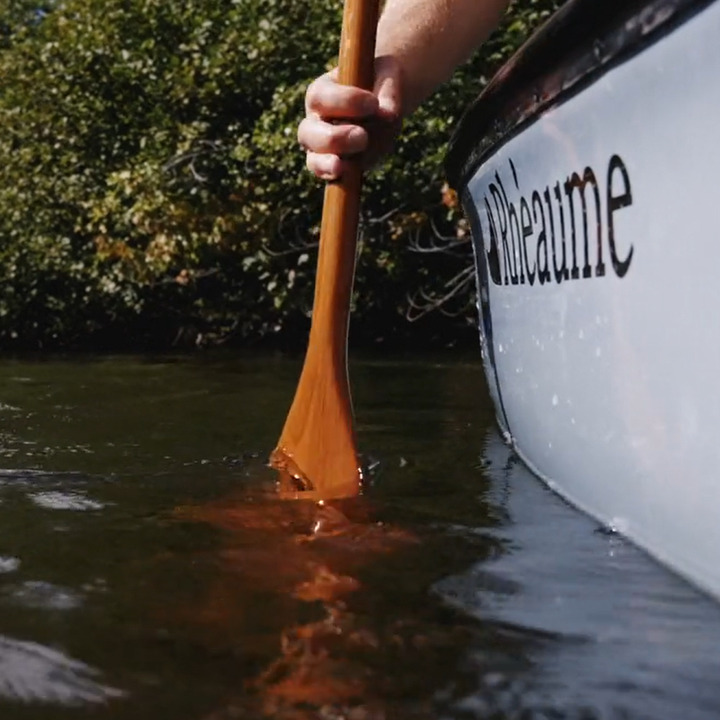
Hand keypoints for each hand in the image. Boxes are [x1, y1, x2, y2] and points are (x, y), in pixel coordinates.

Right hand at [298, 56, 402, 179]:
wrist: (386, 101)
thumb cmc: (381, 82)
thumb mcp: (388, 77)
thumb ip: (388, 93)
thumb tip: (388, 114)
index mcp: (322, 92)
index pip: (321, 98)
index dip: (344, 102)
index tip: (373, 104)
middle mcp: (316, 122)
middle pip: (308, 133)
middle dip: (334, 138)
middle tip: (362, 137)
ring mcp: (323, 148)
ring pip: (314, 159)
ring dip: (327, 164)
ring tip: (342, 165)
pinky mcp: (337, 166)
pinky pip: (330, 176)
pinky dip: (337, 178)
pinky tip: (346, 176)